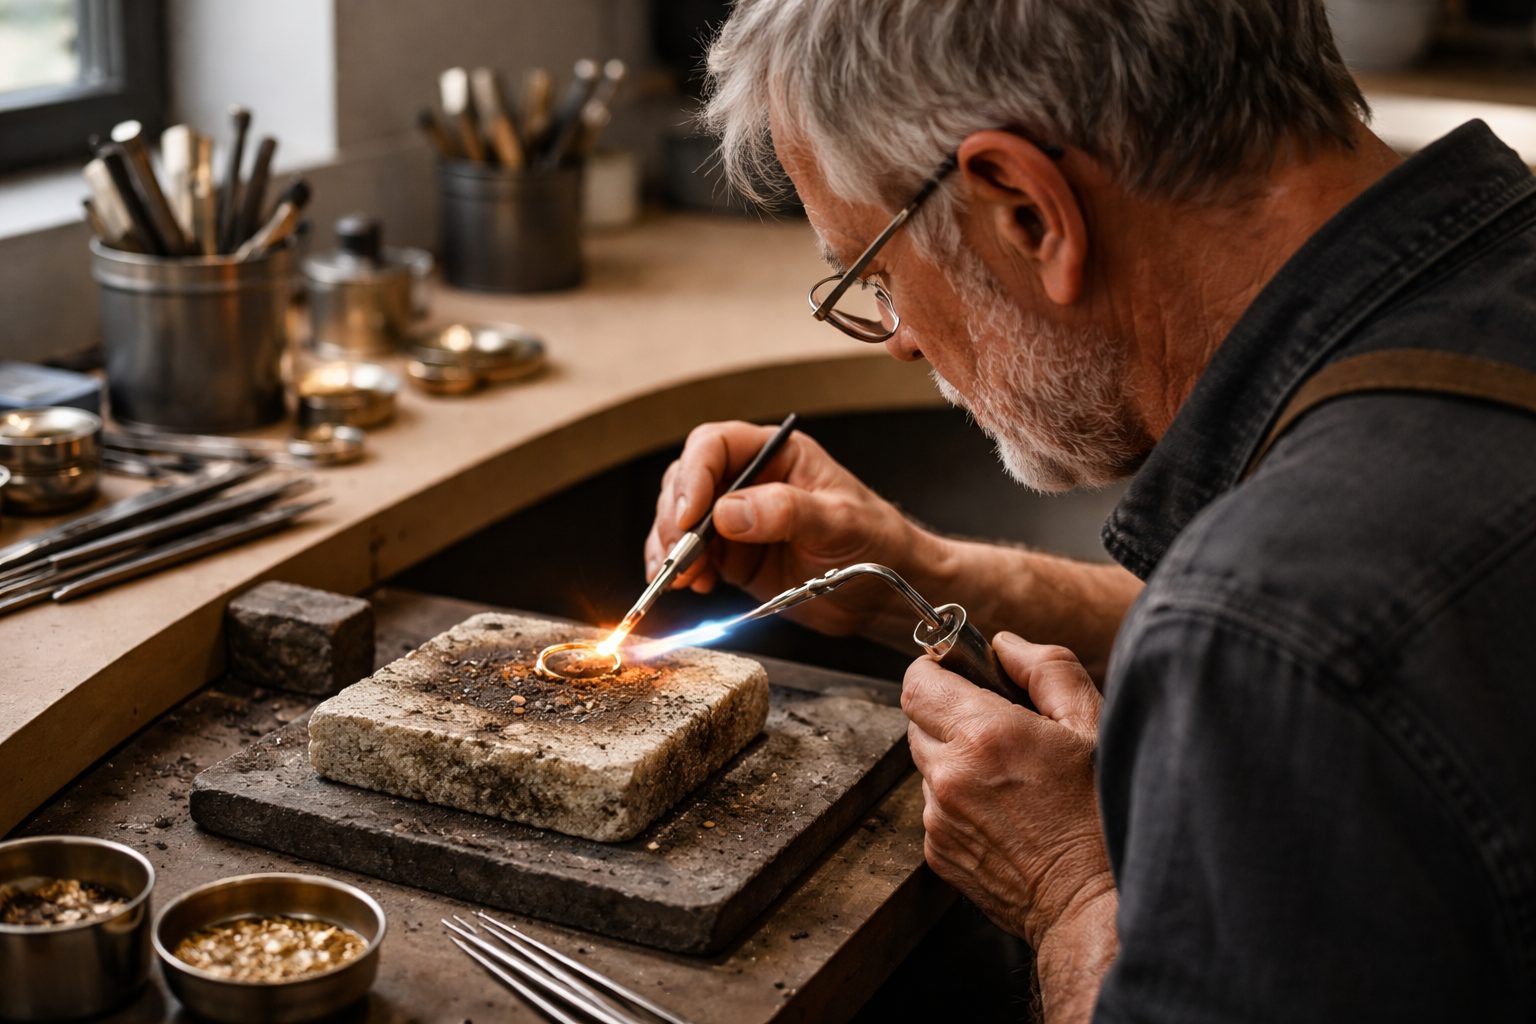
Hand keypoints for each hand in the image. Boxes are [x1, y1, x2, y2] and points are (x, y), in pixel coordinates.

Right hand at [645, 420, 935, 635]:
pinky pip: (689, 555)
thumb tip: (729, 511)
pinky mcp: (732, 555)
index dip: (694, 475)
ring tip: (682, 577)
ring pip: (680, 519)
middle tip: (681, 555)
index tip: (691, 516)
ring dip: (670, 547)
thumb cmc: (877, 544)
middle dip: (675, 518)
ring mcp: (737, 519)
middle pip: (687, 481)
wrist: (885, 594)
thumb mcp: (839, 522)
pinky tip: (690, 585)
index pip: (716, 445)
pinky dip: (679, 570)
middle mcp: (751, 480)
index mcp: (777, 454)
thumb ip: (786, 512)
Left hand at [904, 633, 1116, 1019]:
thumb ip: (1046, 669)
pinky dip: (958, 800)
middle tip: (999, 728)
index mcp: (983, 734)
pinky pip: (934, 805)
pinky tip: (1004, 812)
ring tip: (1009, 778)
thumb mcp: (1091, 726)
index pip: (916, 680)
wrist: (1091, 903)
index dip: (937, 669)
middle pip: (918, 719)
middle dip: (950, 713)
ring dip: (954, 759)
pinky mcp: (937, 851)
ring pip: (926, 764)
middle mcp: (949, 775)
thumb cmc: (1100, 816)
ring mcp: (938, 817)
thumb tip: (1005, 645)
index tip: (961, 672)